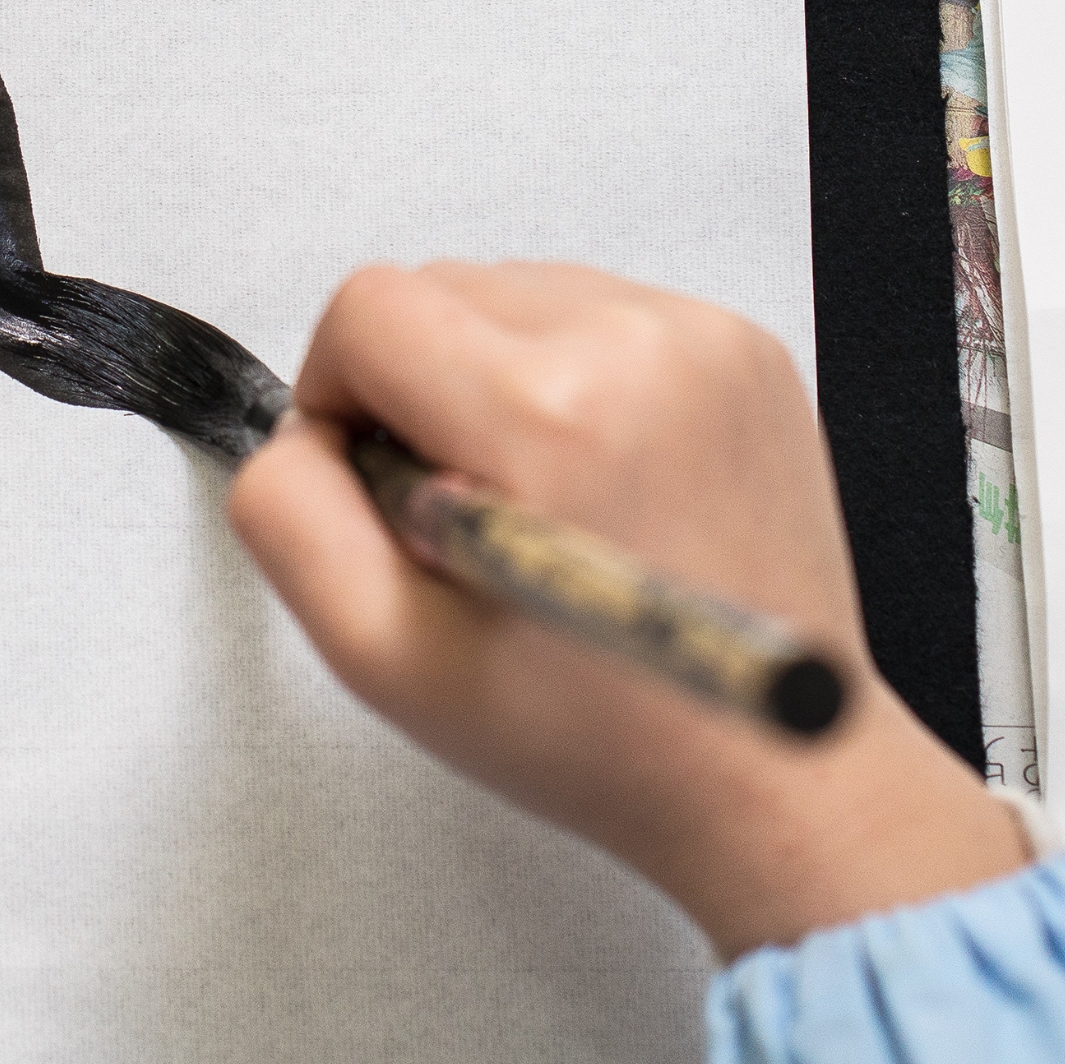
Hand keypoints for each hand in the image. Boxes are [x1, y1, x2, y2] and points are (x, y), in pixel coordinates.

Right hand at [225, 260, 1024, 960]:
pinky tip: (600, 482)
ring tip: (543, 504)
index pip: (367, 310)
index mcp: (549, 413)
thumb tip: (297, 431)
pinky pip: (597, 312)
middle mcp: (639, 347)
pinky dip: (572, 380)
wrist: (774, 775)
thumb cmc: (599, 734)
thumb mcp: (385, 653)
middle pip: (440, 289)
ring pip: (515, 293)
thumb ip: (290, 516)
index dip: (339, 399)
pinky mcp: (744, 350)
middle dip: (421, 393)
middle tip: (469, 518)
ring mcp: (705, 340)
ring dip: (494, 379)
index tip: (385, 490)